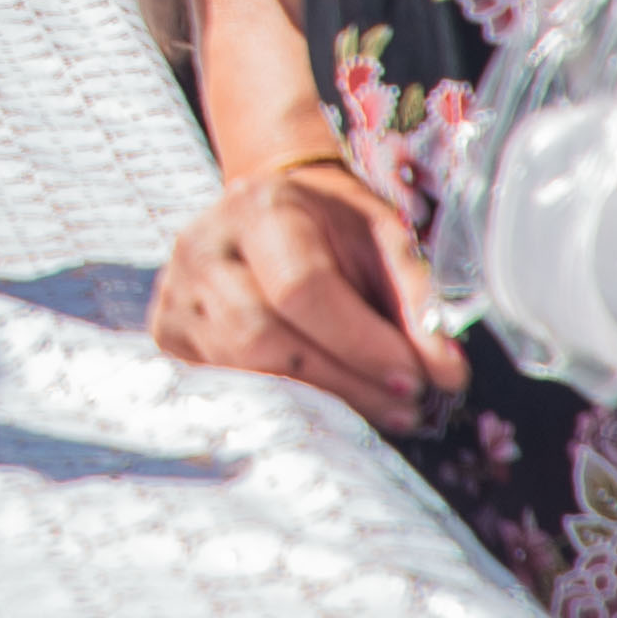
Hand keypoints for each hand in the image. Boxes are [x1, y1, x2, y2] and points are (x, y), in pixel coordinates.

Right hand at [151, 150, 466, 432]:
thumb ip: (417, 301)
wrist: (272, 208)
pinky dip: (283, 405)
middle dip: (345, 382)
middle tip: (406, 405)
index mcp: (258, 208)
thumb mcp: (385, 240)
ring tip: (379, 409)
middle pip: (263, 336)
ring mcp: (175, 294)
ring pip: (242, 370)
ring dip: (321, 403)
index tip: (415, 378)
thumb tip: (446, 374)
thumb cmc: (336, 228)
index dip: (360, 342)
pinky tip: (327, 407)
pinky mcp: (169, 334)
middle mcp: (202, 249)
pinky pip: (225, 387)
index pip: (301, 287)